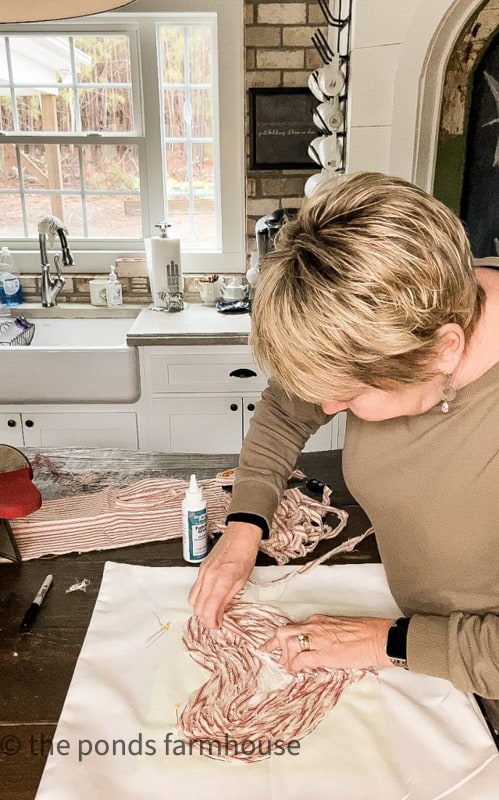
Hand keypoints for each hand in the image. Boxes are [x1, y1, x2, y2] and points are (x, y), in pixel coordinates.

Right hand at [188, 521, 261, 627]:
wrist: (240, 535)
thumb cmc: (245, 555)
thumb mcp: (241, 581)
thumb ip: (228, 598)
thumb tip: (220, 614)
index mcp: (220, 581)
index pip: (208, 611)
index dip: (211, 623)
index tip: (218, 625)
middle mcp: (208, 578)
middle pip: (197, 608)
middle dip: (205, 617)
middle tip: (216, 620)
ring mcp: (202, 573)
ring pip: (192, 599)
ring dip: (200, 608)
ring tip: (213, 609)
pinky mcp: (201, 569)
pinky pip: (194, 588)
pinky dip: (199, 597)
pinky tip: (210, 597)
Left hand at [260, 615, 394, 672]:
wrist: (377, 637)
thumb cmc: (364, 632)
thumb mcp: (339, 627)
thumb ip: (324, 634)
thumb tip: (316, 647)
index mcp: (318, 620)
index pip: (292, 627)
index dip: (280, 637)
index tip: (271, 644)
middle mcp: (313, 626)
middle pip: (284, 633)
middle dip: (273, 645)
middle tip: (270, 655)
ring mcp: (317, 639)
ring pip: (288, 645)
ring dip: (285, 659)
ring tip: (288, 668)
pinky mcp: (323, 653)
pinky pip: (300, 660)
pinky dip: (294, 666)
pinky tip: (296, 671)